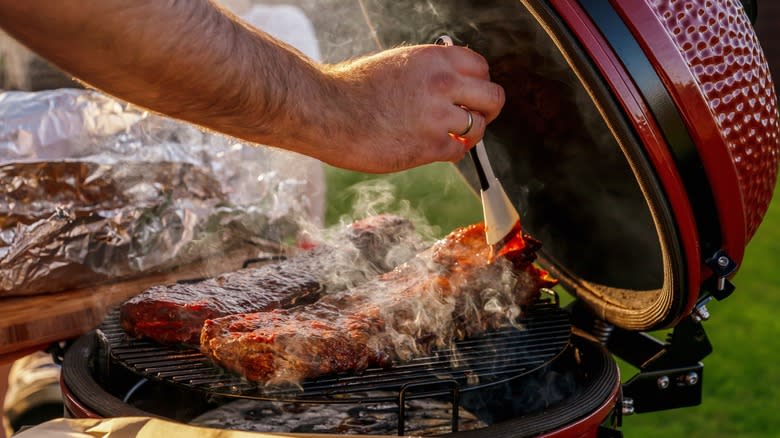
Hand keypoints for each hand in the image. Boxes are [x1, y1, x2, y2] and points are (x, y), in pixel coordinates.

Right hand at [323, 44, 504, 172]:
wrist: (326, 112)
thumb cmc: (351, 90)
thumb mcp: (396, 64)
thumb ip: (428, 73)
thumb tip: (449, 87)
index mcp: (434, 59)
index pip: (481, 68)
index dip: (478, 84)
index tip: (471, 94)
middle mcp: (442, 84)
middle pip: (492, 98)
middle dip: (486, 110)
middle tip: (474, 117)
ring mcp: (438, 117)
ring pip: (478, 127)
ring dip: (467, 135)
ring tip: (449, 137)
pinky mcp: (429, 147)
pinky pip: (457, 152)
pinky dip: (449, 153)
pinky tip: (431, 149)